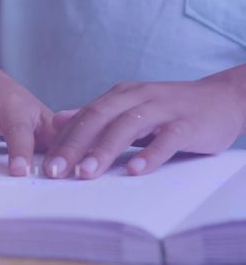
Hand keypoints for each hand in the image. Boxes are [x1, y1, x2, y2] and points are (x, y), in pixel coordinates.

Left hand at [44, 70, 245, 178]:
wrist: (223, 98)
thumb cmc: (169, 109)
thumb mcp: (128, 108)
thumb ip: (94, 115)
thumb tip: (57, 122)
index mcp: (119, 95)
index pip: (84, 117)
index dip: (63, 140)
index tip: (46, 165)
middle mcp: (137, 97)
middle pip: (99, 119)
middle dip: (74, 146)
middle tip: (56, 171)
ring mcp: (163, 109)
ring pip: (128, 126)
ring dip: (104, 150)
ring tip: (86, 173)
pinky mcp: (189, 123)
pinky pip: (167, 138)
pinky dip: (151, 153)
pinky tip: (135, 170)